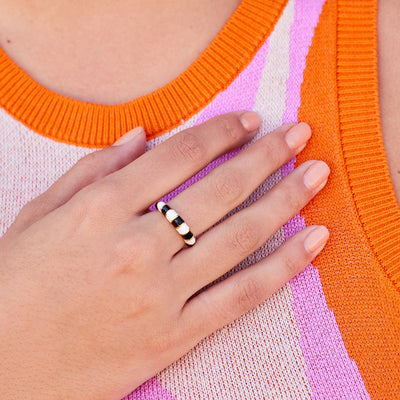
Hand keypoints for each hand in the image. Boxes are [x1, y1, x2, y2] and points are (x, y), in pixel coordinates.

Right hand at [0, 111, 329, 399]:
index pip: (178, 156)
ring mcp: (161, 294)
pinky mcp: (174, 336)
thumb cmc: (16, 285)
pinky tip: (314, 241)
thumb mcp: (40, 214)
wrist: (4, 368)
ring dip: (285, 200)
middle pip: (219, 190)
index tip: (249, 122)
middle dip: (266, 156)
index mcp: (100, 210)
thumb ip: (93, 169)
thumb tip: (141, 136)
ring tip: (317, 175)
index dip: (220, 133)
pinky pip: (241, 297)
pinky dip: (283, 268)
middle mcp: (137, 246)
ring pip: (240, 237)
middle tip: (300, 134)